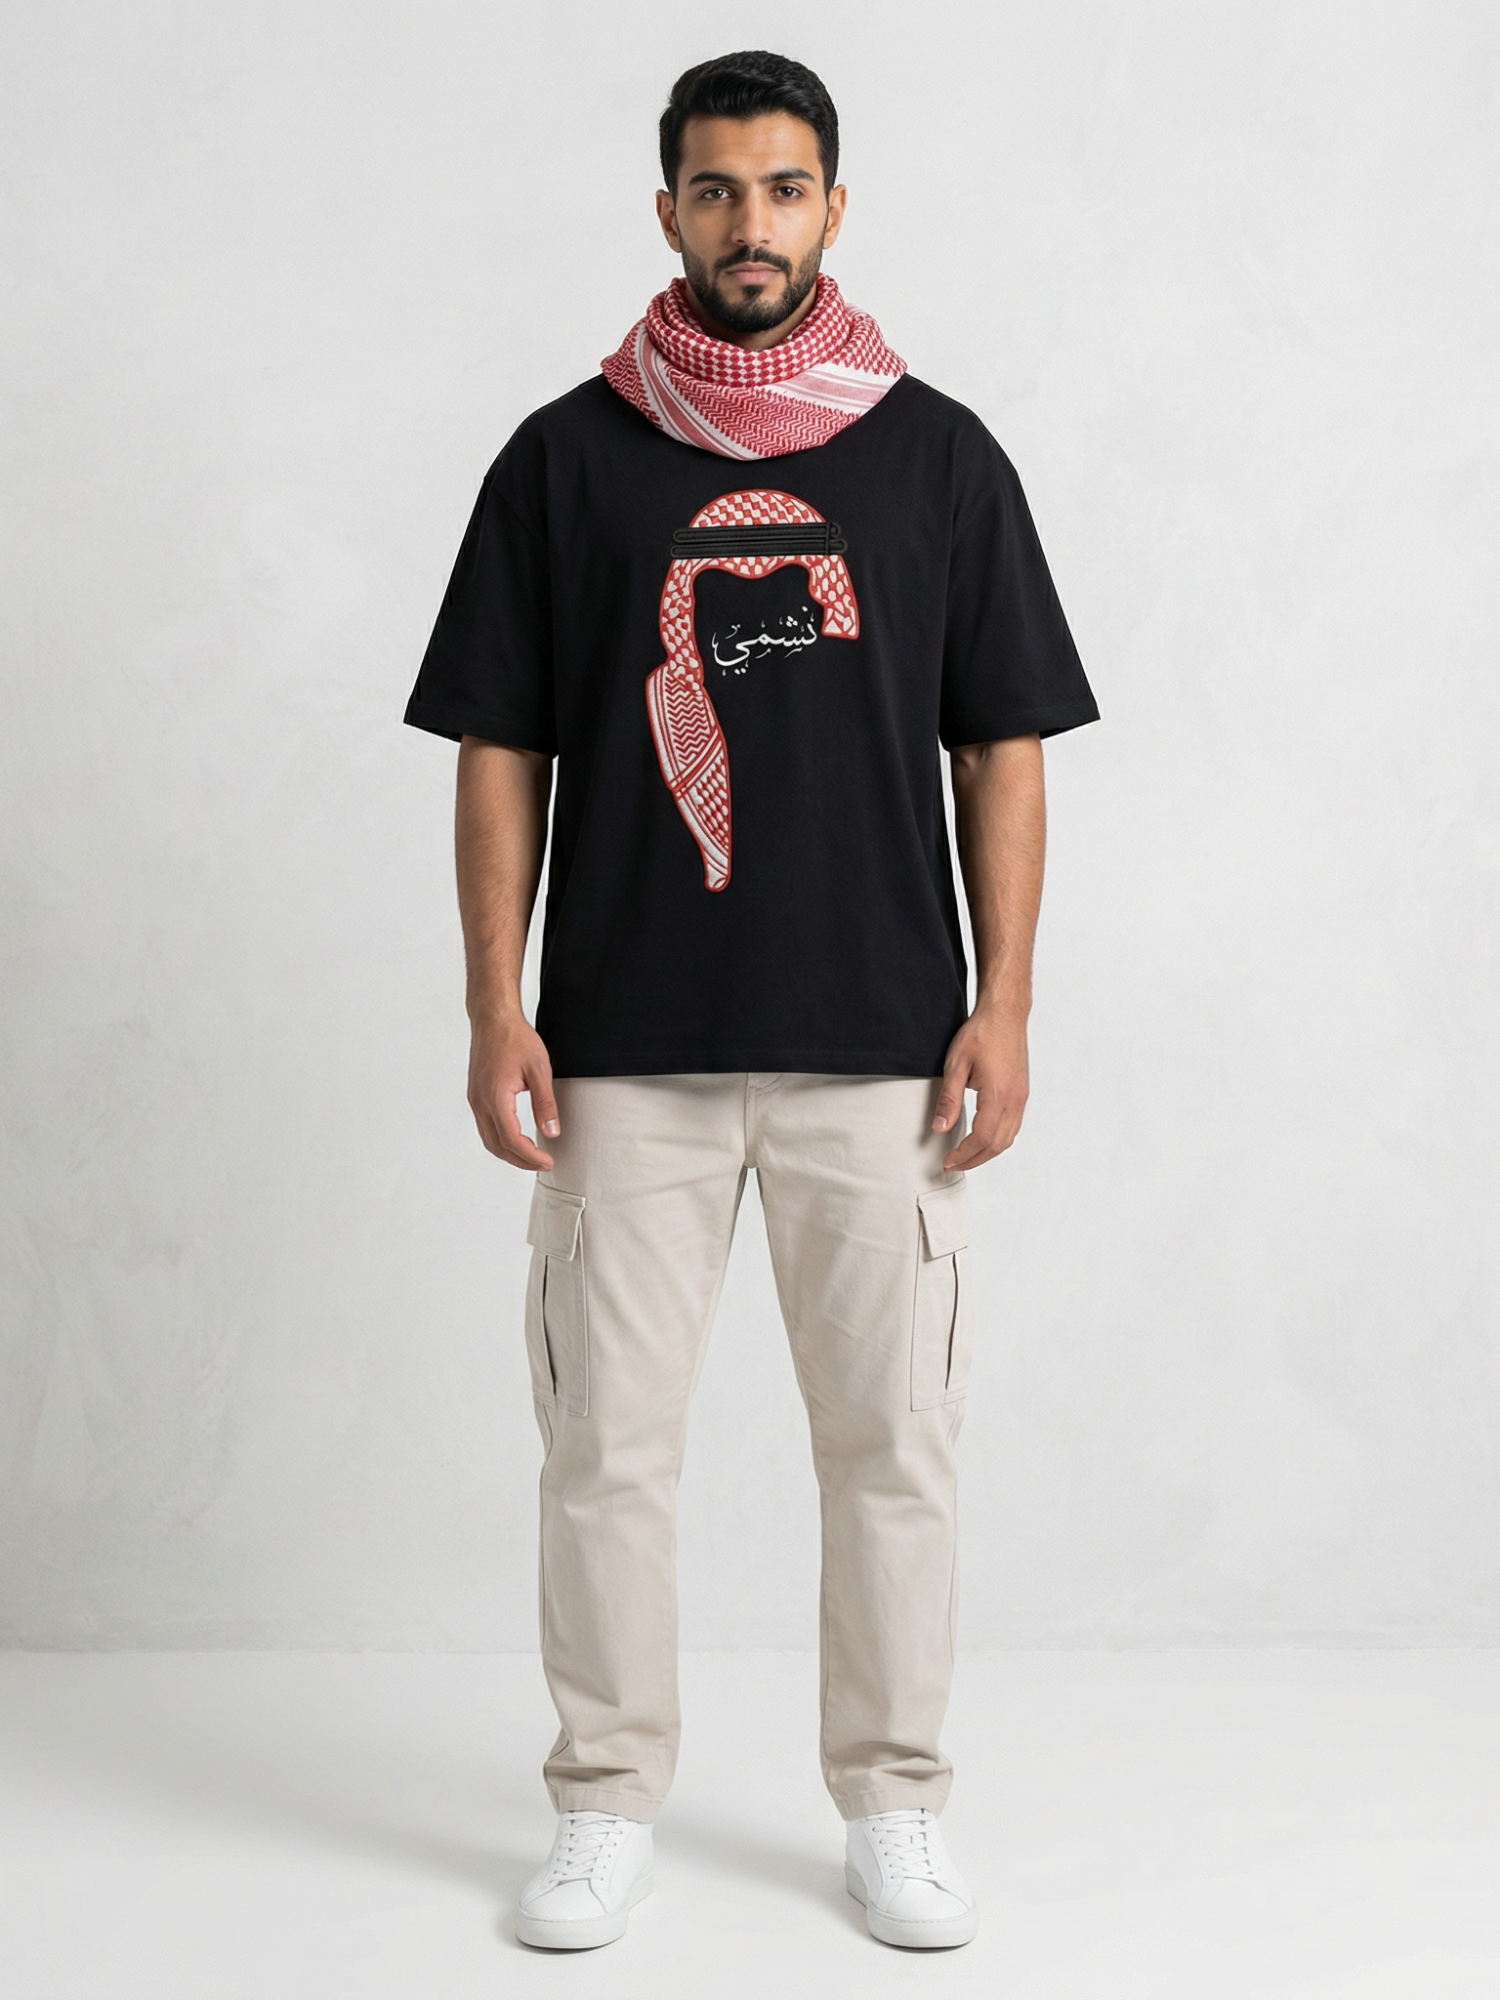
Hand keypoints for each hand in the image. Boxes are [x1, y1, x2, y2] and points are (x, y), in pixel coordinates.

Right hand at [466, 1008, 559, 1170]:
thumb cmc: (515, 1038)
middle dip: (520, 1160)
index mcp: (495, 1097)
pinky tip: (516, 1138)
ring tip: (531, 1156)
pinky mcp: (475, 1095)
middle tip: (542, 1164)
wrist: (493, 1019)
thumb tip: (551, 1132)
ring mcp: (475, 1099)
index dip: (530, 1156)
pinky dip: (500, 1139)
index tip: (548, 1161)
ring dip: (509, 1152)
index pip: (511, 1140)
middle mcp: (480, 1102)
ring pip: (488, 1139)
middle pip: (496, 1146)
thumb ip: (545, 1104)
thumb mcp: (539, 1070)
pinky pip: (485, 1126)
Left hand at [932, 1003, 1029, 1171]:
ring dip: (987, 1152)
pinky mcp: (1022, 1093)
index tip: (947, 1160)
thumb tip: (940, 1128)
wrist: (1005, 1014)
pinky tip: (982, 1138)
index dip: (963, 1154)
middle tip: (953, 1164)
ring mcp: (1021, 1097)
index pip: (982, 1138)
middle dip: (975, 1160)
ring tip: (965, 1156)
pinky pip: (1013, 1125)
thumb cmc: (981, 1033)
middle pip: (998, 1145)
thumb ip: (948, 1099)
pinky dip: (997, 1139)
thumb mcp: (956, 1065)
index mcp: (998, 1094)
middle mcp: (1015, 1100)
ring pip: (1008, 1138)